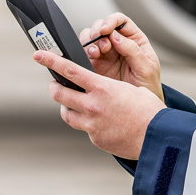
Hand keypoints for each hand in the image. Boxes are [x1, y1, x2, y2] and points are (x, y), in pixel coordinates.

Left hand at [34, 49, 164, 159]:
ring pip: (66, 113)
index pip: (70, 71)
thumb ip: (111, 88)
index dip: (51, 61)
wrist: (156, 137)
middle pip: (60, 94)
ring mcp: (91, 124)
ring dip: (66, 106)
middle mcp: (93, 105)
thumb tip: (104, 90)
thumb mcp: (131, 90)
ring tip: (72, 104)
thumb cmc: (150, 111)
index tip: (39, 55)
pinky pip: (83, 128)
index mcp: (102, 88)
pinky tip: (98, 122)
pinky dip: (86, 123)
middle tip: (54, 85)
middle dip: (54, 87)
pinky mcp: (95, 138)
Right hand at [78, 13, 163, 101]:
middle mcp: (118, 44)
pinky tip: (89, 59)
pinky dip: (82, 53)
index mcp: (134, 40)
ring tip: (95, 53)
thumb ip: (133, 51)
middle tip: (102, 46)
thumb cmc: (148, 86)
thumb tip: (117, 36)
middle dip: (98, 32)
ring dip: (89, 42)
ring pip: (90, 38)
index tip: (106, 29)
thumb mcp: (146, 68)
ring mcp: (105, 54)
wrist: (139, 108)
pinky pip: (83, 54)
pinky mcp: (94, 65)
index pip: (121, 21)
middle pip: (102, 26)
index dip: (111, 21)